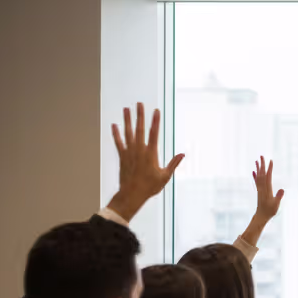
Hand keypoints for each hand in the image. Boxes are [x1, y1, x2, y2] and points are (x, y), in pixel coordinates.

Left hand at [106, 103, 183, 221]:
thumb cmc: (150, 186)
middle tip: (139, 104)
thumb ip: (173, 163)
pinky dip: (116, 133)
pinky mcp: (122, 156)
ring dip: (127, 120)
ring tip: (126, 109)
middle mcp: (139, 150)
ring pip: (128, 132)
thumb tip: (183, 154)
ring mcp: (129, 152)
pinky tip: (114, 125)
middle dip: (140, 115)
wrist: (132, 194)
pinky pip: (118, 142)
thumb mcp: (165, 176)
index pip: (154, 133)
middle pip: (140, 129)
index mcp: (151, 153)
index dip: (155, 121)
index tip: (156, 111)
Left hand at [238, 156, 284, 246]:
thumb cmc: (270, 211)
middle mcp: (262, 187)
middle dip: (262, 164)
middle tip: (261, 156)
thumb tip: (282, 189)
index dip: (269, 168)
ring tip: (257, 160)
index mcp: (267, 189)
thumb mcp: (276, 204)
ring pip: (258, 176)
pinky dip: (255, 175)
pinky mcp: (259, 191)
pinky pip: (256, 181)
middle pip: (261, 173)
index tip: (270, 161)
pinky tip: (253, 171)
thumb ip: (279, 197)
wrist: (261, 216)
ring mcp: (260, 189)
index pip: (268, 176)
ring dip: (258, 168)